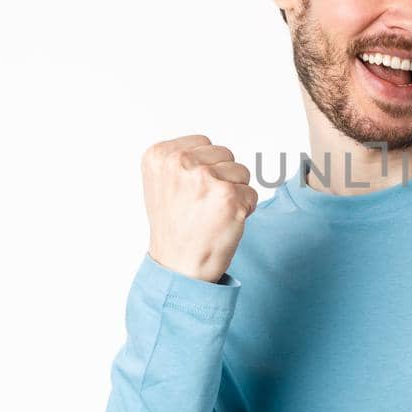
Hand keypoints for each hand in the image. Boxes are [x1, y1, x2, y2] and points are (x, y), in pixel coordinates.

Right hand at [141, 135, 257, 282]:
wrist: (178, 267)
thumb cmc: (174, 228)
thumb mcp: (162, 183)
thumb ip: (182, 160)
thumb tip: (211, 150)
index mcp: (160, 156)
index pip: (204, 143)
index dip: (205, 169)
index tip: (190, 193)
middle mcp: (180, 163)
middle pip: (226, 154)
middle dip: (222, 178)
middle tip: (203, 206)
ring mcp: (205, 179)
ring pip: (242, 172)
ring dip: (234, 193)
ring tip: (212, 214)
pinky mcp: (229, 197)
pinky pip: (252, 194)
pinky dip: (244, 210)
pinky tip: (223, 223)